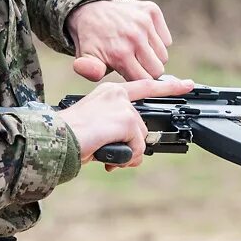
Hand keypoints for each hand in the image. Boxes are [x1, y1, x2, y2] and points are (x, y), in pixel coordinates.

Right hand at [59, 77, 194, 169]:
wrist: (53, 139)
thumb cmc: (67, 136)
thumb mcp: (97, 129)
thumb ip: (119, 132)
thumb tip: (136, 153)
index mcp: (110, 91)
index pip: (146, 86)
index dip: (169, 86)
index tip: (188, 84)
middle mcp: (118, 94)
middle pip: (142, 125)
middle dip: (134, 146)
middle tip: (113, 154)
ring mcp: (123, 106)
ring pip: (140, 137)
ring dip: (127, 153)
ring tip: (106, 153)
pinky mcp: (126, 119)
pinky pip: (137, 146)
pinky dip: (126, 156)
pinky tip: (109, 154)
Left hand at [67, 0, 172, 81]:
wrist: (91, 8)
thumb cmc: (92, 38)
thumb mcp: (85, 57)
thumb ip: (91, 71)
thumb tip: (95, 72)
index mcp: (120, 53)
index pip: (145, 80)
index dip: (138, 79)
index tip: (130, 73)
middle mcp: (135, 37)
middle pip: (157, 69)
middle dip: (147, 70)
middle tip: (134, 63)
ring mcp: (145, 23)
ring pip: (163, 55)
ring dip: (153, 56)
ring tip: (137, 50)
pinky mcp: (152, 12)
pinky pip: (167, 40)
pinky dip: (158, 42)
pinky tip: (143, 38)